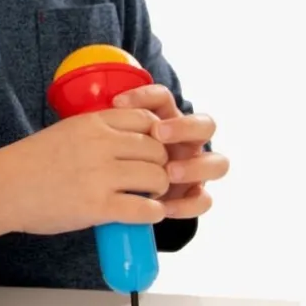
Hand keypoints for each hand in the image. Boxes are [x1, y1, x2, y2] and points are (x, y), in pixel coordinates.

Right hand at [0, 107, 170, 246]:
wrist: (0, 189)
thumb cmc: (27, 164)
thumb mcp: (63, 133)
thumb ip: (95, 133)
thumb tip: (126, 142)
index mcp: (92, 123)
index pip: (146, 120)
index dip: (156, 137)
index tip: (150, 151)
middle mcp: (100, 145)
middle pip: (157, 149)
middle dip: (161, 165)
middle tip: (151, 179)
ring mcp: (100, 176)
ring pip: (157, 177)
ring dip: (159, 190)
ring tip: (149, 197)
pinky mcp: (97, 207)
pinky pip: (144, 209)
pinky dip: (152, 214)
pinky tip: (146, 215)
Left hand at [112, 84, 228, 218]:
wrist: (112, 193)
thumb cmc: (105, 166)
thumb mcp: (103, 146)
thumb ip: (104, 132)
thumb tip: (88, 120)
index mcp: (164, 120)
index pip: (162, 99)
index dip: (145, 97)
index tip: (118, 103)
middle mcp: (186, 141)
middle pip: (205, 125)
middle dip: (184, 127)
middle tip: (160, 134)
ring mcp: (195, 168)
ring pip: (217, 163)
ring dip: (194, 166)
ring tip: (169, 173)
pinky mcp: (194, 195)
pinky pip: (203, 200)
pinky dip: (186, 204)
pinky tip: (164, 208)